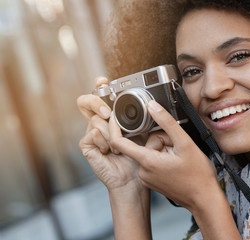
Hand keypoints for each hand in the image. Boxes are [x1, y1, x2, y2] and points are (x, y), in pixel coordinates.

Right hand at [77, 76, 145, 191]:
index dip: (99, 86)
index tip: (103, 80)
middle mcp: (98, 123)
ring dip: (111, 133)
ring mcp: (91, 134)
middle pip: (85, 101)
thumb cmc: (138, 157)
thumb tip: (148, 104)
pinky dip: (105, 142)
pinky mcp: (87, 146)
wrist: (133, 179)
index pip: (100, 97)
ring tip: (118, 147)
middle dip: (95, 102)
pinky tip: (111, 152)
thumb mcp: (143, 133)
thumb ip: (139, 118)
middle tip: (107, 112)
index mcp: (111, 118)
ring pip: (95, 120)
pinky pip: (93, 134)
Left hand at [108, 100, 220, 209]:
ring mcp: (147, 178)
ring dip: (163, 149)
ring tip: (178, 156)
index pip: (118, 142)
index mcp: (147, 161)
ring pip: (150, 152)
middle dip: (160, 140)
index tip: (117, 117)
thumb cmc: (198, 176)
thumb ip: (166, 122)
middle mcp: (143, 171)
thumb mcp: (185, 143)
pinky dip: (163, 158)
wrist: (205, 200)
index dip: (115, 127)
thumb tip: (152, 107)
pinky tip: (176, 163)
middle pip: (144, 144)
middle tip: (176, 147)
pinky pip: (152, 162)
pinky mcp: (152, 181)